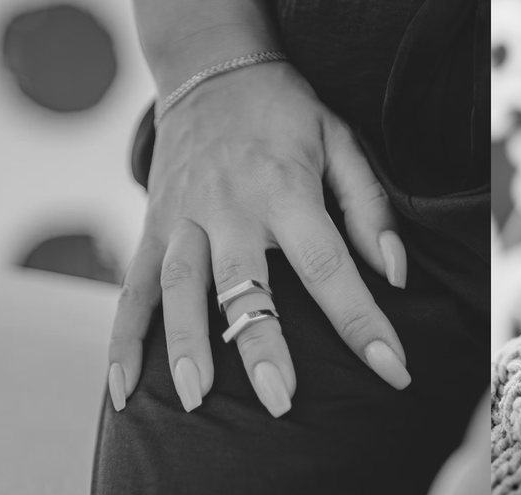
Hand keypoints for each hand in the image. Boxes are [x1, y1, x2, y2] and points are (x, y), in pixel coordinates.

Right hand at [106, 60, 408, 418]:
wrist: (210, 68)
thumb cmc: (286, 115)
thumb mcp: (342, 141)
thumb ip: (370, 209)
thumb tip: (396, 273)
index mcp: (285, 190)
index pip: (329, 265)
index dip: (362, 319)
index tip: (392, 368)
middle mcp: (228, 208)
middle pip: (243, 284)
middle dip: (260, 345)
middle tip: (279, 401)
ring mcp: (183, 219)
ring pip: (179, 290)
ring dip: (184, 347)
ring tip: (195, 400)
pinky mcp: (152, 227)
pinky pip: (132, 289)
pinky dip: (124, 342)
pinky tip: (124, 391)